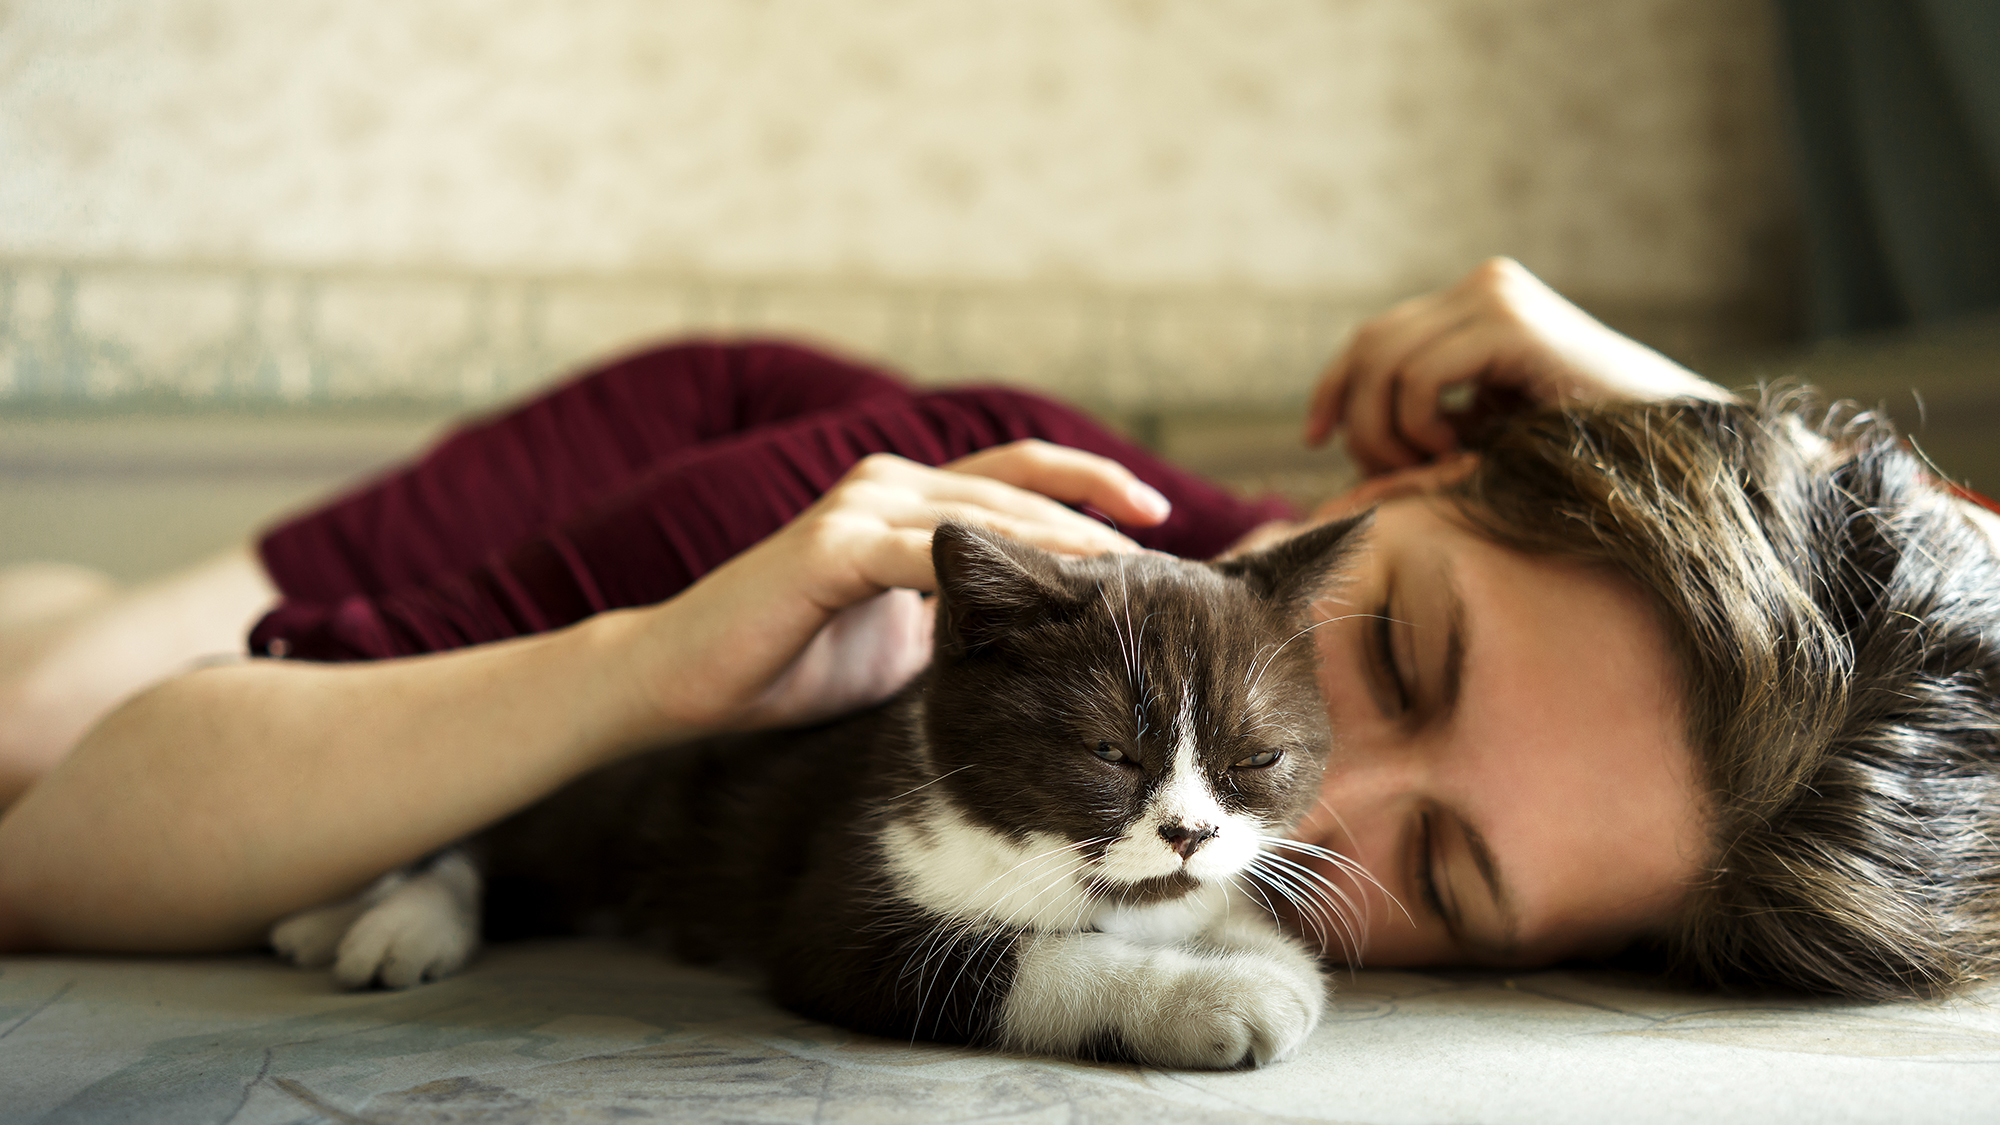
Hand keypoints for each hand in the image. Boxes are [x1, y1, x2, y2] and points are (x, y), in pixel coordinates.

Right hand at [626, 441, 1172, 734]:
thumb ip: (969, 619)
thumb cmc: (794, 664)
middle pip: (1020, 485)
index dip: (1094, 485)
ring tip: (1127, 579)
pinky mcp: (831, 547)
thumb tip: (1052, 641)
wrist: (685, 681)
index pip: (1021, 474)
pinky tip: (1044, 598)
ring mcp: (860, 506)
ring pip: (986, 514)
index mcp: (911, 499)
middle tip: (1169, 563)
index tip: (1164, 519)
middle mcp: (891, 483)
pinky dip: (989, 573)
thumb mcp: (908, 639)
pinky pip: (927, 555)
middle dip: (1099, 521)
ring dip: (1060, 544)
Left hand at [1303, 258, 1731, 474]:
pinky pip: (1420, 374)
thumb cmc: (1584, 456)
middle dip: (1358, 418)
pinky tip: (1461, 450)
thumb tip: (1334, 468)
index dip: (1333, 387)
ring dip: (1389, 429)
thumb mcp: (1486, 444)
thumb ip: (1420, 439)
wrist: (1676, 448)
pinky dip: (1419, 423)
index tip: (1316, 440)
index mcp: (1475, 308)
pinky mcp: (1512, 322)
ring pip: (1384, 359)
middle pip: (1368, 344)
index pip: (1373, 337)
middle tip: (1386, 472)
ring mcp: (1496, 297)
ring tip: (1434, 464)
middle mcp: (1482, 288)